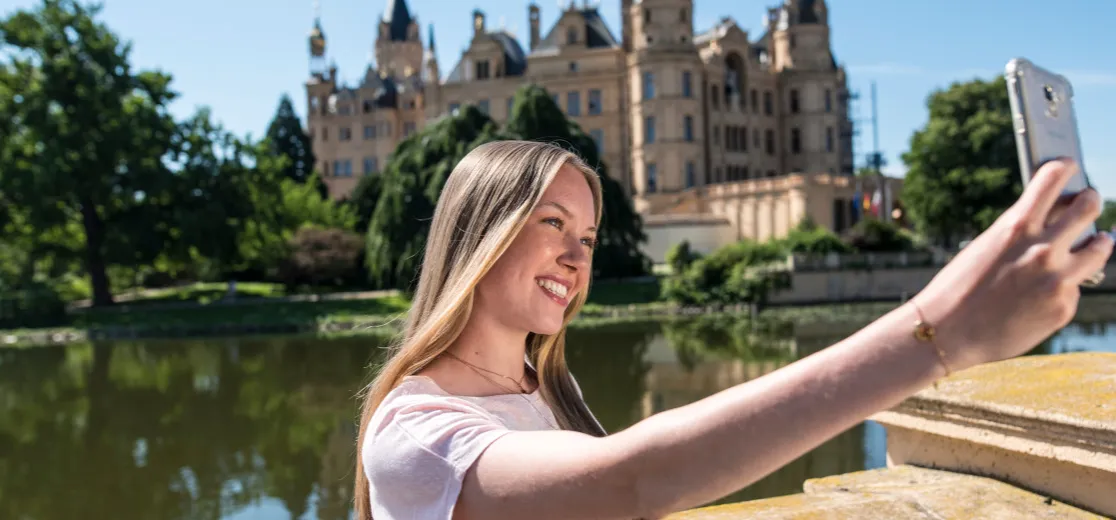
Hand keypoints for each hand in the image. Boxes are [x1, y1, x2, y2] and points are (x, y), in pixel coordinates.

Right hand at [912, 159, 1112, 370]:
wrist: (947, 333)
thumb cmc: (960, 287)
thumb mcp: (988, 247)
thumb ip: (1023, 232)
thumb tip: (1060, 219)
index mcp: (1016, 227)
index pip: (1053, 178)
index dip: (1064, 167)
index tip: (1068, 165)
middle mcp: (1043, 249)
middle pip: (1089, 206)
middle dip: (1090, 199)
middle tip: (1089, 200)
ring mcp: (1058, 280)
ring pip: (1101, 247)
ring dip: (1099, 241)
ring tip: (1098, 241)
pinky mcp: (1064, 307)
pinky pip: (1075, 287)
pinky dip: (1064, 286)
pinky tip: (1044, 294)